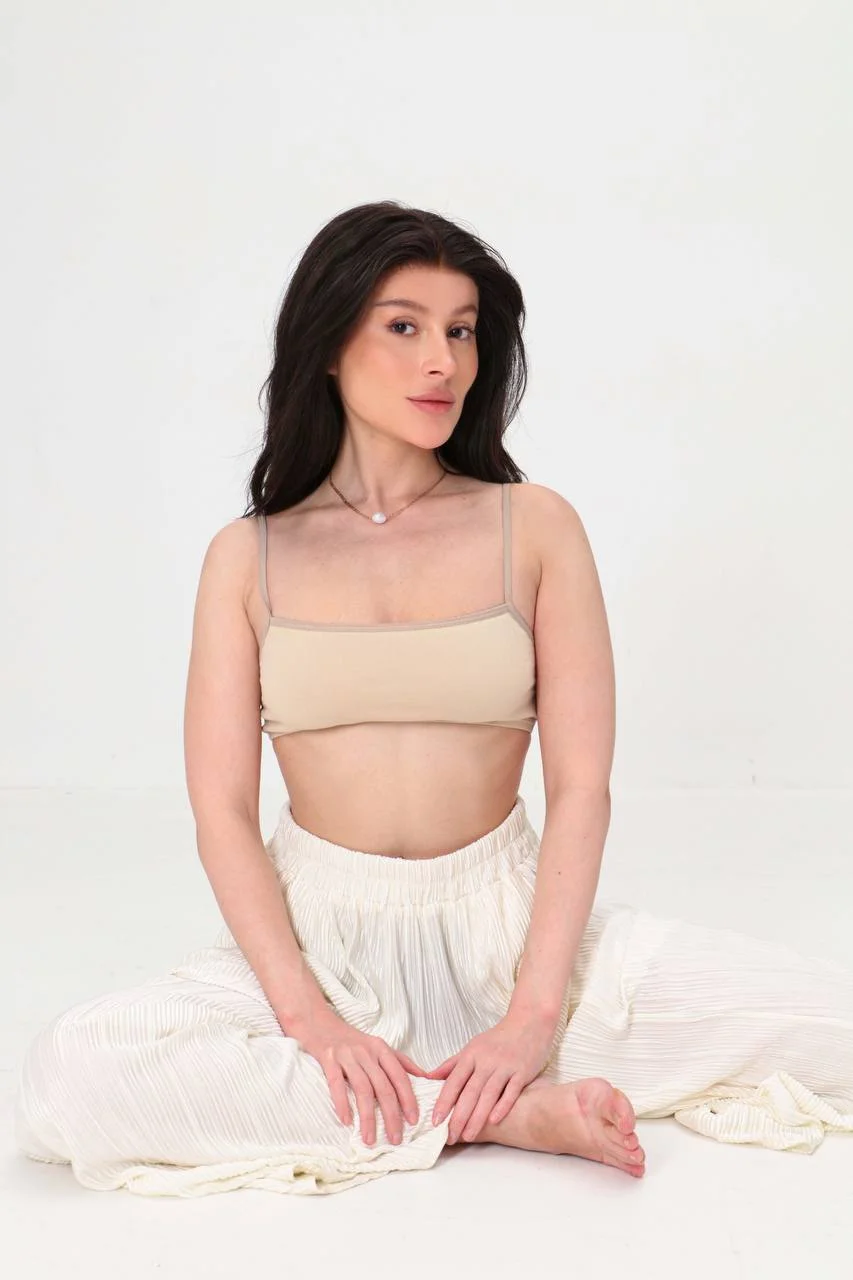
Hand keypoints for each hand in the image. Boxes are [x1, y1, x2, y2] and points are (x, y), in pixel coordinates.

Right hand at [291, 1007, 430, 1146]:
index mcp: (381, 1049)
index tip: (413, 1121)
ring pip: (363, 1089)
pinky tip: (346, 1121)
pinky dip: (342, 1103)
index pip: (400, 1076)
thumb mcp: (378, 1046)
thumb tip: (426, 1078)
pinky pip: (336, 1084)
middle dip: (391, 1115)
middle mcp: (367, 1051)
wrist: (319, 1023)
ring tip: (370, 1139)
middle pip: (383, 1087)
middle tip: (395, 1139)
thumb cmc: (351, 1040)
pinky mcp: (328, 1058)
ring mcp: (347, 1055)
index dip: (408, 1099)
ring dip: (368, 1117)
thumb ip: (401, 1062)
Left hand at [425, 1012, 556, 1143]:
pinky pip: (511, 1091)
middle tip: (450, 1137)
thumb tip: (428, 1078)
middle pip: (470, 1092)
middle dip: (459, 1117)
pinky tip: (494, 1121)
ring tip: (468, 1136)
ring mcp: (505, 1066)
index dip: (444, 1101)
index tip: (435, 1121)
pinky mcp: (522, 1071)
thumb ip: (452, 1064)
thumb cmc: (498, 1038)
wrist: (529, 1022)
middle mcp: (486, 1061)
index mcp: (471, 1055)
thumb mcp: (473, 1047)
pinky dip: (503, 1106)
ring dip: (477, 1117)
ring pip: (488, 1094)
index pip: (454, 1081)